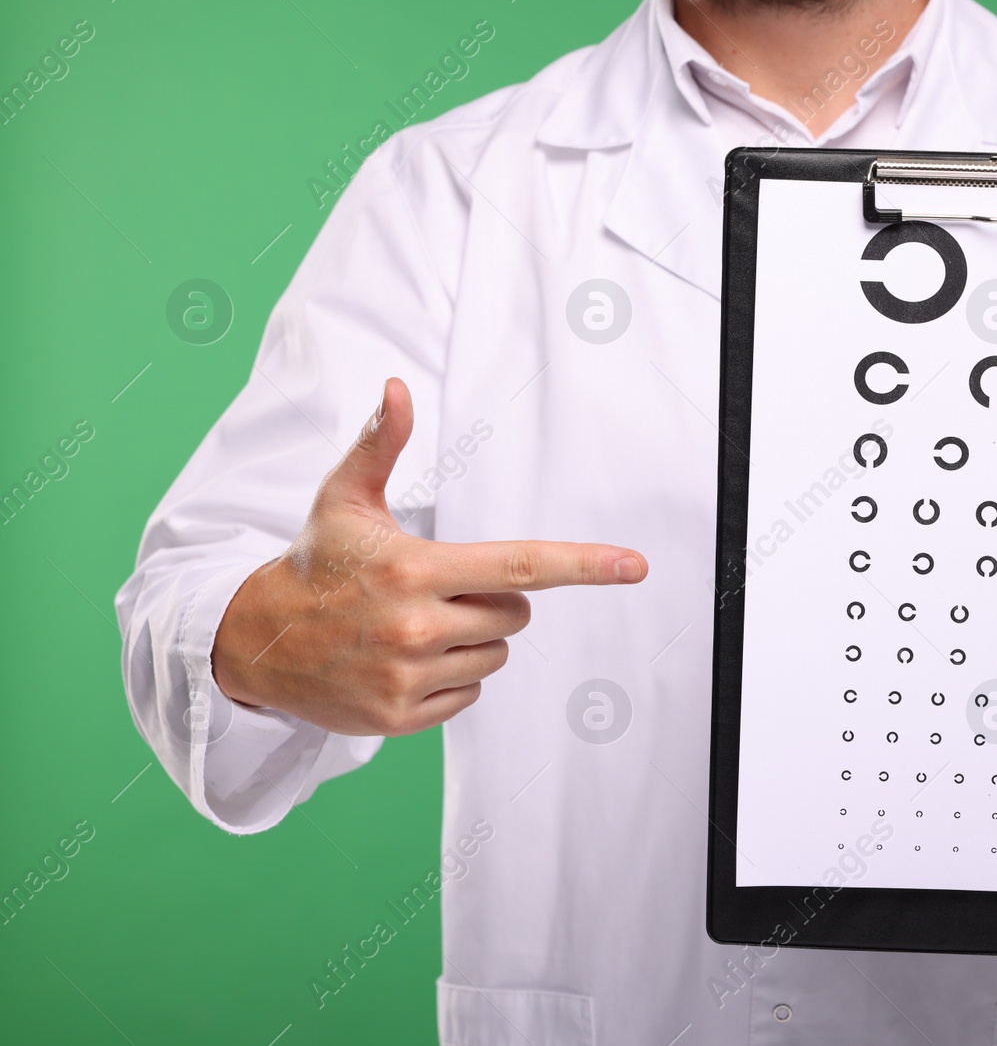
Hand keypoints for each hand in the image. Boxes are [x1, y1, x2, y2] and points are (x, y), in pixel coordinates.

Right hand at [212, 378, 647, 735]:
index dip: (584, 564)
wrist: (254, 642)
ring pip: (495, 656)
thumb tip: (397, 388)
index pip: (521, 566)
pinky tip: (403, 661)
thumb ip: (381, 444)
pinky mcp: (399, 717)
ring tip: (414, 626)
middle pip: (515, 614)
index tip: (634, 565)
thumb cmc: (314, 563)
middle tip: (436, 590)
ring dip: (472, 641)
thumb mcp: (344, 500)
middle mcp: (415, 626)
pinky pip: (468, 696)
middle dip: (492, 599)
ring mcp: (407, 676)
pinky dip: (449, 681)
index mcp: (414, 569)